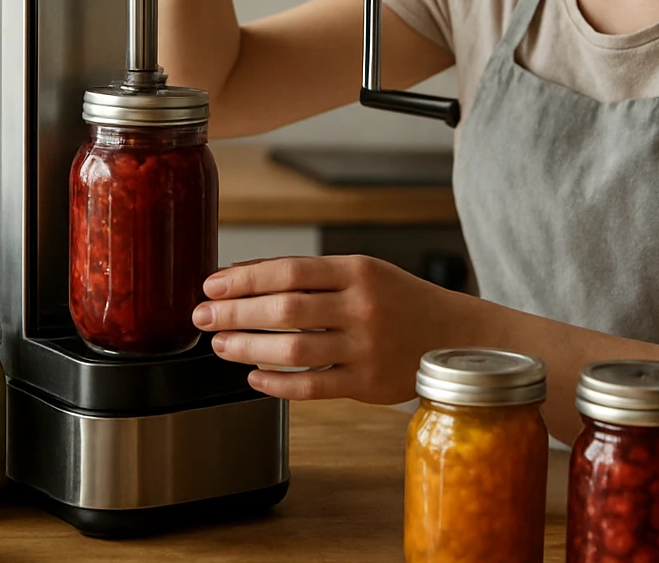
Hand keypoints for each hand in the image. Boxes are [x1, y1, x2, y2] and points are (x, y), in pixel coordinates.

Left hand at [191, 255, 467, 402]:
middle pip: (284, 310)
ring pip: (293, 350)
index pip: (289, 271)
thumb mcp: (363, 272)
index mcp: (358, 271)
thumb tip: (243, 274)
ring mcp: (365, 347)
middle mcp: (362, 307)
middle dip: (234, 313)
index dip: (244, 279)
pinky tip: (254, 378)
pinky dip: (276, 384)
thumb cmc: (401, 301)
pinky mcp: (367, 384)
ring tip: (221, 344)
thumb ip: (310, 275)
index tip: (212, 285)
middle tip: (203, 315)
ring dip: (247, 348)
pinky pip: (311, 388)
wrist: (456, 337)